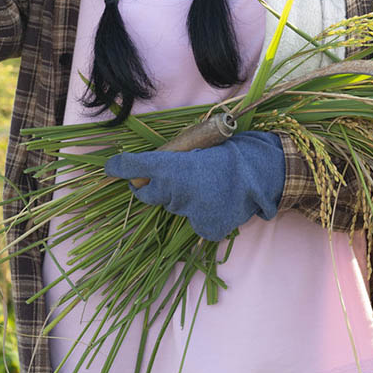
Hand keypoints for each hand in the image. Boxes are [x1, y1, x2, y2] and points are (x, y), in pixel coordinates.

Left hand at [105, 131, 284, 241]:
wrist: (261, 172)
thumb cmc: (229, 152)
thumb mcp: (199, 144)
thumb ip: (173, 159)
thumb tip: (151, 167)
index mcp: (174, 165)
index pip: (138, 167)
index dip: (122, 168)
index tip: (111, 168)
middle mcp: (176, 191)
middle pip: (151, 193)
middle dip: (155, 186)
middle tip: (170, 176)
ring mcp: (191, 213)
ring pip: (174, 207)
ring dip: (182, 198)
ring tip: (208, 185)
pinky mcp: (206, 228)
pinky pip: (194, 222)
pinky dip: (202, 214)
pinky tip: (219, 201)